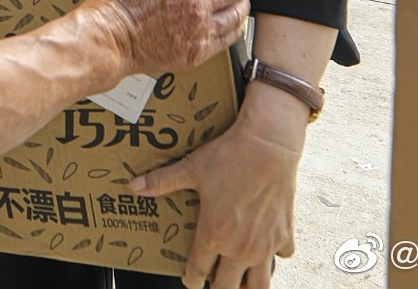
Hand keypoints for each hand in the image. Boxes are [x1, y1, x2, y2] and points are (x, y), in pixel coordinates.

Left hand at [127, 107, 303, 288]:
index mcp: (214, 234)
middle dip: (216, 287)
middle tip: (212, 279)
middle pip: (227, 288)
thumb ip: (161, 182)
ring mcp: (265, 245)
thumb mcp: (191, 168)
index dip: (190, 279)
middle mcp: (241, 247)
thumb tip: (133, 186)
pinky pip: (281, 258)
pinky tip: (264, 245)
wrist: (269, 144)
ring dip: (247, 285)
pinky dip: (272, 255)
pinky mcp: (284, 235)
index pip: (198, 272)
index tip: (189, 279)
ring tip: (238, 278)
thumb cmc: (230, 155)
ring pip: (259, 286)